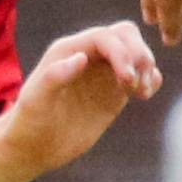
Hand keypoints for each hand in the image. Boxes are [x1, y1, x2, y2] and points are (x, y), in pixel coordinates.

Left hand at [0, 22, 163, 172]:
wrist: (34, 146)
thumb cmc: (30, 122)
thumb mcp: (36, 101)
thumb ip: (54, 77)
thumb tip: (81, 59)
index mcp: (69, 51)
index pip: (104, 37)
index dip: (121, 52)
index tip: (127, 78)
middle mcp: (88, 56)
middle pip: (125, 35)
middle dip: (138, 52)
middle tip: (136, 81)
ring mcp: (103, 73)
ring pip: (136, 53)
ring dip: (146, 67)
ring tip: (140, 92)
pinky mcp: (114, 92)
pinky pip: (140, 76)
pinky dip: (150, 79)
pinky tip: (145, 94)